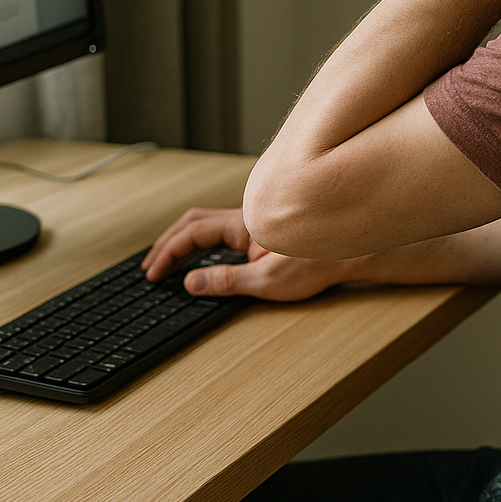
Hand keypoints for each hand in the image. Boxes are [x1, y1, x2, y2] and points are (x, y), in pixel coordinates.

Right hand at [141, 207, 354, 300]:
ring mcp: (252, 222)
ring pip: (204, 222)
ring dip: (181, 239)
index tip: (153, 274)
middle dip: (166, 243)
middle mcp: (244, 218)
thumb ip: (226, 282)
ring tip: (165, 262)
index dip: (167, 253)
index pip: (191, 234)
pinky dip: (198, 240)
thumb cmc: (317, 264)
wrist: (350, 254)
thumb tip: (190, 283)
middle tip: (149, 267)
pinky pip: (219, 228)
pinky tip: (198, 257)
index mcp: (242, 225)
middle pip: (192, 222)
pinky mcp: (260, 231)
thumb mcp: (267, 282)